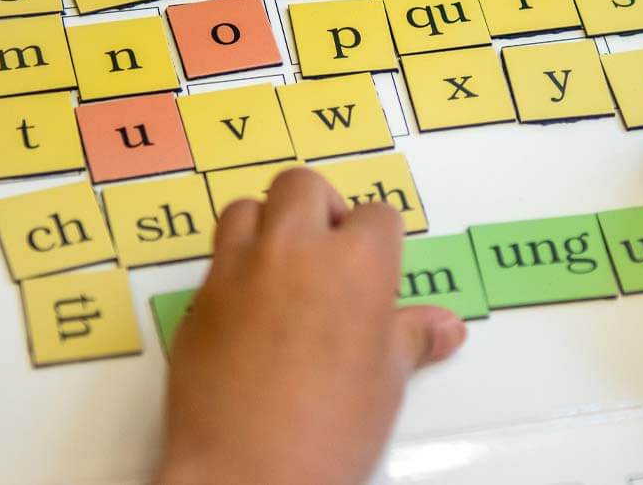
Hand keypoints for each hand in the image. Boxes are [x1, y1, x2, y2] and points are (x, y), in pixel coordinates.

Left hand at [157, 168, 466, 484]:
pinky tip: (249, 307)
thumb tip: (444, 328)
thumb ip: (412, 338)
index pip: (378, 214)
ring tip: (282, 264)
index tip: (378, 264)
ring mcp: (239, 269)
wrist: (248, 471)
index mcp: (357, 262)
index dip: (381, 239)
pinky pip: (216, 259)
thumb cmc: (330, 428)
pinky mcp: (199, 299)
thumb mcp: (386, 381)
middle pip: (304, 186)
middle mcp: (295, 249)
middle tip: (329, 250)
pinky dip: (234, 267)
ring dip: (267, 224)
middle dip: (320, 208)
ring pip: (247, 207)